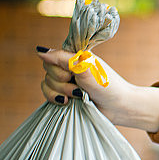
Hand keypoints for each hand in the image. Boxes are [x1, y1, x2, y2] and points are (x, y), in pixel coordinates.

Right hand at [37, 47, 158, 131]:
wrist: (118, 107)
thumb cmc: (107, 85)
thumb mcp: (85, 68)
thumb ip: (62, 58)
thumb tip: (39, 51)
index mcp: (76, 58)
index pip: (52, 57)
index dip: (58, 67)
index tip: (71, 73)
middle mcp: (70, 69)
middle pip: (48, 71)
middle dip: (61, 82)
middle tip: (79, 88)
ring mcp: (67, 83)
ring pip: (46, 84)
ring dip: (60, 92)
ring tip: (77, 96)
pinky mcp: (65, 96)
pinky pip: (48, 95)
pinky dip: (55, 99)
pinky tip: (67, 102)